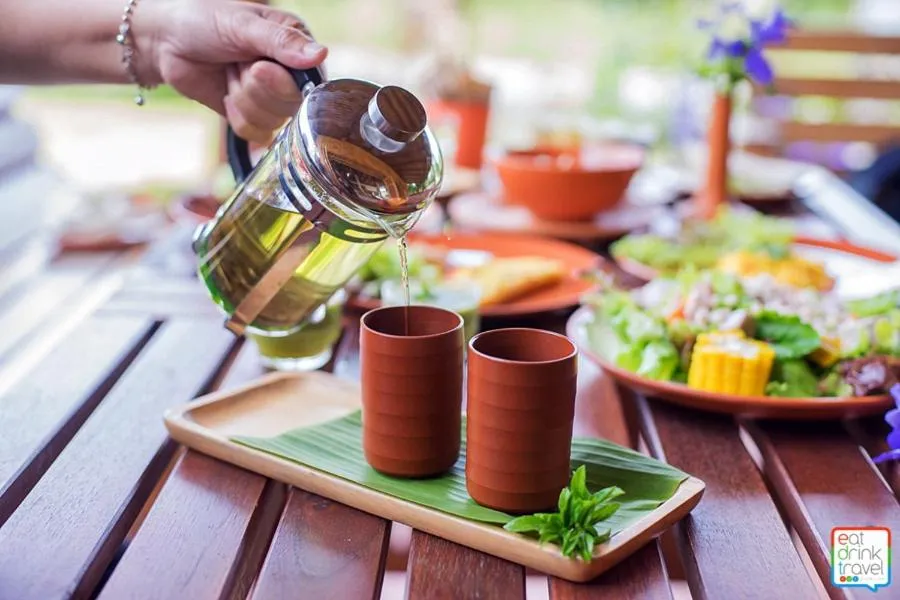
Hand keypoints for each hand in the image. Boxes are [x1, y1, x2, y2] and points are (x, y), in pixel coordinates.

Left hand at [144, 0, 326, 143]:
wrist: (167, 42)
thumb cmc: (204, 21)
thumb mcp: (243, 25)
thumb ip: (281, 42)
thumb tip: (320, 55)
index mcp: (297, 46)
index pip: (311, 82)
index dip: (282, 82)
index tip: (257, 66)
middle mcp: (291, 75)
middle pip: (290, 106)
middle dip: (254, 88)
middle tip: (238, 64)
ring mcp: (273, 98)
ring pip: (272, 121)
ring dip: (242, 99)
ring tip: (230, 74)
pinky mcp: (254, 116)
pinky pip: (256, 133)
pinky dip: (236, 115)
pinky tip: (226, 93)